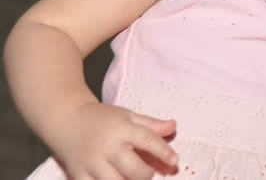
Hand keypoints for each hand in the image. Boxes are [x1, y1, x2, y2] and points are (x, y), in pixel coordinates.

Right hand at [49, 102, 177, 179]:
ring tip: (131, 178)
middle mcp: (107, 147)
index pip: (147, 140)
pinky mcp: (78, 175)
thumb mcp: (127, 115)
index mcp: (122, 129)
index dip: (163, 152)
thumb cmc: (101, 118)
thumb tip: (174, 127)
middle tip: (148, 173)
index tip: (175, 161)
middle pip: (133, 168)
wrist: (66, 119)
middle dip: (146, 175)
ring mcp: (91, 163)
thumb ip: (151, 124)